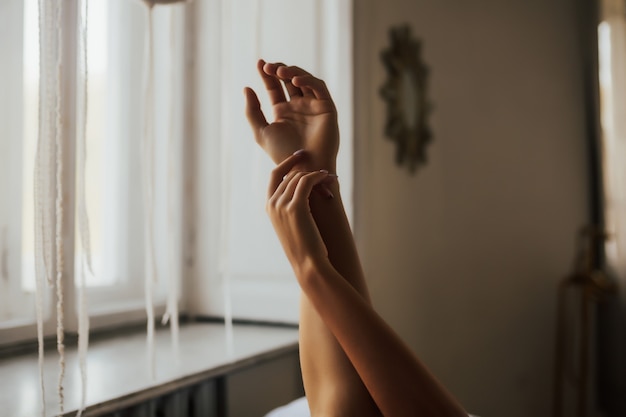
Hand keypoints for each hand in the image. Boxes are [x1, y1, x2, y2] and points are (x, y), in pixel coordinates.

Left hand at [244, 60, 338, 171]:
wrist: (304, 168)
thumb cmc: (282, 154)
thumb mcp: (261, 132)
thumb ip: (252, 111)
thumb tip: (246, 88)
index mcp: (283, 112)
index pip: (275, 87)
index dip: (267, 75)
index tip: (259, 63)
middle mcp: (299, 107)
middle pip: (289, 80)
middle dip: (279, 70)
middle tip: (268, 66)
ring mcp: (313, 106)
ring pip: (304, 81)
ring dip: (292, 72)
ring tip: (279, 71)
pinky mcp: (326, 108)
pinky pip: (319, 88)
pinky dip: (308, 81)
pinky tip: (295, 81)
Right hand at [266, 152, 334, 276]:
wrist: (309, 264)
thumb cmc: (306, 246)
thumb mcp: (294, 224)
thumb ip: (293, 206)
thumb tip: (305, 190)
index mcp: (269, 207)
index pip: (275, 175)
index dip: (287, 162)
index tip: (300, 155)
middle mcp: (272, 204)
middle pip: (289, 174)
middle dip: (307, 169)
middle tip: (323, 170)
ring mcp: (282, 205)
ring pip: (299, 177)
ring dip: (315, 173)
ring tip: (328, 175)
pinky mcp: (296, 207)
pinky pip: (306, 182)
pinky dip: (317, 176)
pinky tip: (326, 177)